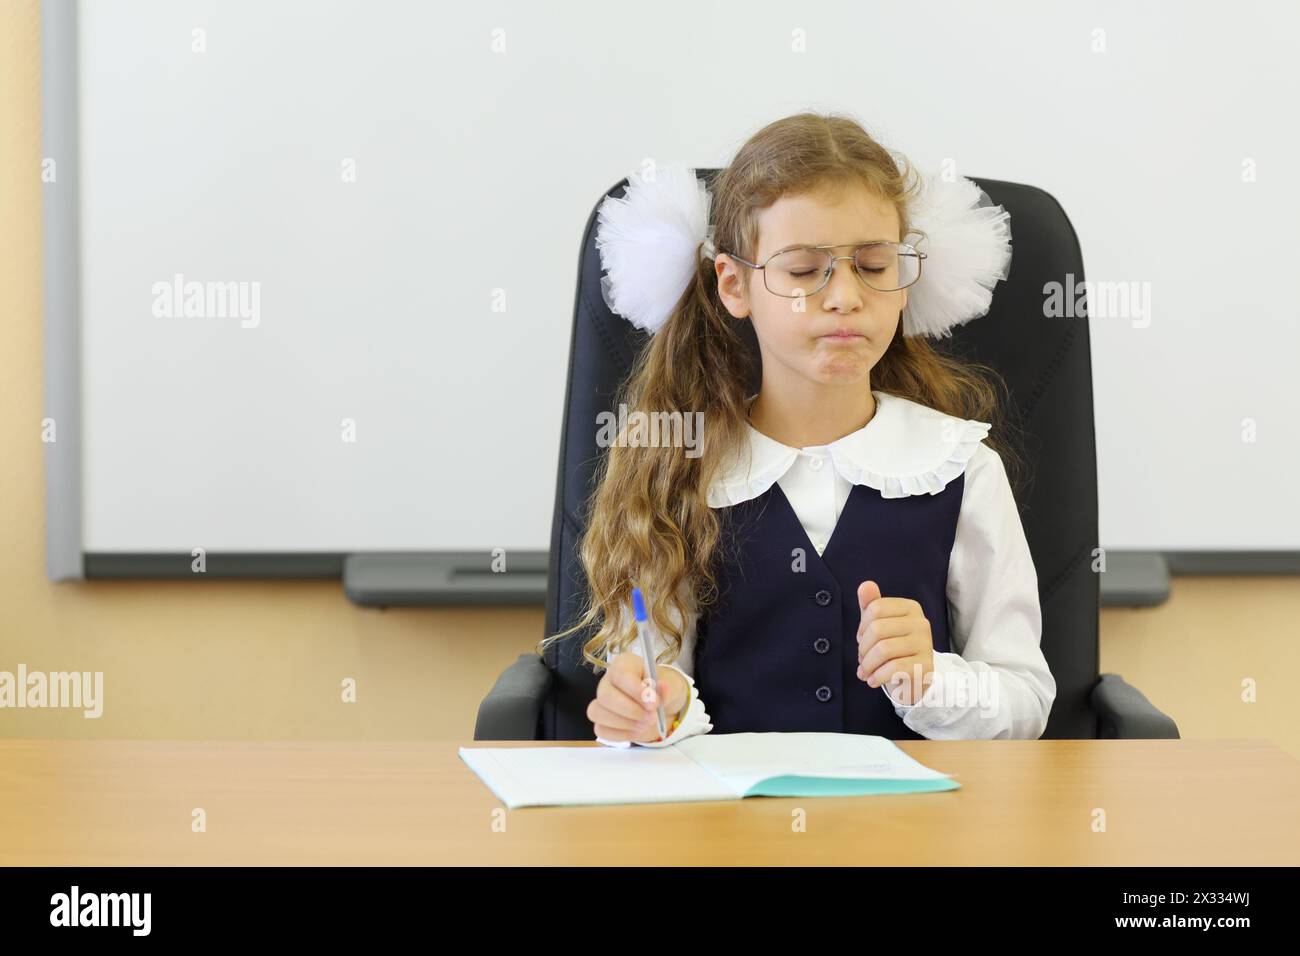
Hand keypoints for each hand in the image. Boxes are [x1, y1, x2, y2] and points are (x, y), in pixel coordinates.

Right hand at [588, 652, 688, 742]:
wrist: (657, 706)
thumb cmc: (659, 690)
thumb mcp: (670, 685)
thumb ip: (666, 688)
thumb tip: (663, 687)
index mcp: (623, 665)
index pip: (620, 674)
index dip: (635, 690)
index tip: (653, 703)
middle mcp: (608, 681)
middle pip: (605, 696)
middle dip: (631, 711)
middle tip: (652, 717)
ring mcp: (601, 701)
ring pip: (598, 713)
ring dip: (625, 724)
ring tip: (645, 724)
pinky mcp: (600, 720)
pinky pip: (601, 730)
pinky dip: (620, 734)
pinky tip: (635, 730)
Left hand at [855, 580, 934, 705]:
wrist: (913, 677)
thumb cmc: (893, 648)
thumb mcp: (879, 624)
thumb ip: (871, 604)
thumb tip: (866, 585)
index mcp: (910, 608)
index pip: (875, 608)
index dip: (862, 627)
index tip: (862, 639)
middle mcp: (921, 623)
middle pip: (877, 629)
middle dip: (863, 648)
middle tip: (862, 659)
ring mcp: (926, 644)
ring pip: (884, 649)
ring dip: (867, 664)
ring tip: (865, 671)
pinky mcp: (926, 666)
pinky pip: (894, 668)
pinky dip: (877, 676)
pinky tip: (873, 680)